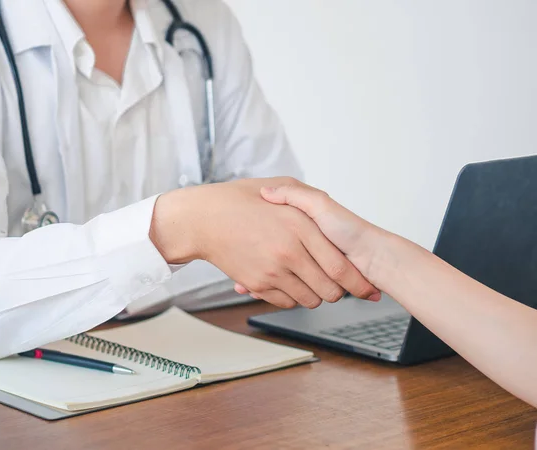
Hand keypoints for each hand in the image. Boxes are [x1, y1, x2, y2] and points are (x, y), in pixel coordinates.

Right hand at [150, 177, 380, 308]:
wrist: (202, 219)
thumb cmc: (238, 200)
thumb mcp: (277, 186)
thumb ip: (305, 196)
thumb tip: (325, 209)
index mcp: (299, 226)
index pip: (340, 265)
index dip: (357, 282)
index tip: (366, 288)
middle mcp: (289, 251)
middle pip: (329, 289)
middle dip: (339, 293)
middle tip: (339, 286)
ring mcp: (272, 270)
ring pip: (309, 299)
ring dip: (316, 296)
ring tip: (313, 282)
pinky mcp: (257, 283)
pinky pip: (286, 302)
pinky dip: (293, 297)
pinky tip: (290, 283)